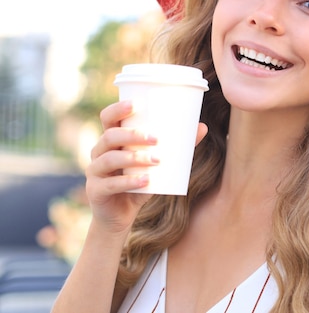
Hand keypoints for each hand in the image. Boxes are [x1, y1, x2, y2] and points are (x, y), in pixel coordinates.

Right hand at [85, 100, 207, 234]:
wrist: (121, 216)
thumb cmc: (139, 182)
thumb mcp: (157, 164)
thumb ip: (177, 147)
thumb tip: (202, 127)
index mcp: (111, 140)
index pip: (108, 118)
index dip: (118, 109)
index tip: (136, 104)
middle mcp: (99, 152)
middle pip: (109, 136)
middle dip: (132, 135)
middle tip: (156, 139)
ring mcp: (95, 172)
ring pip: (110, 159)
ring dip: (134, 158)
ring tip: (156, 160)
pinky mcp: (96, 192)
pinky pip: (111, 184)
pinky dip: (129, 182)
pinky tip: (146, 180)